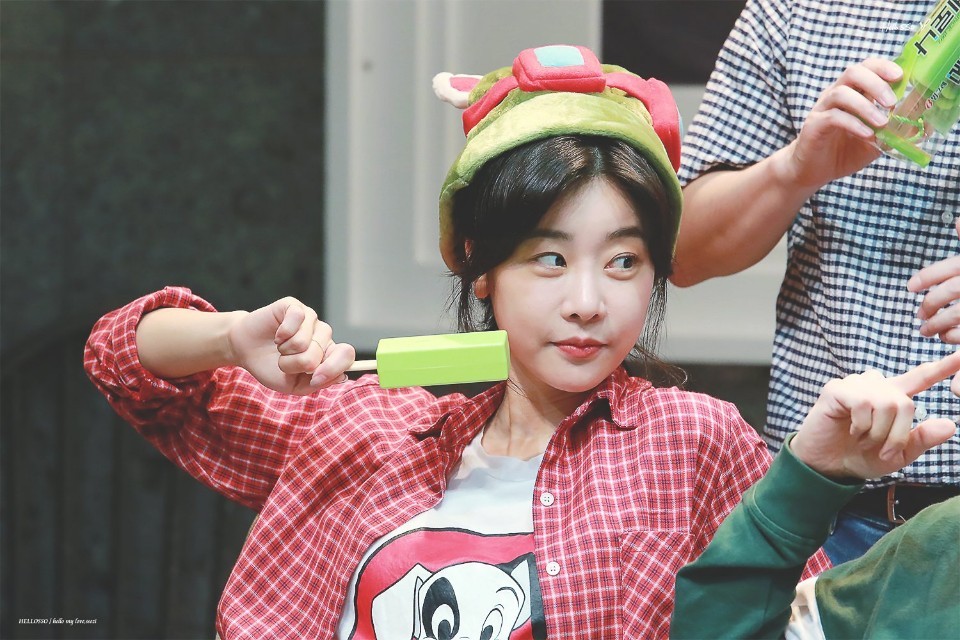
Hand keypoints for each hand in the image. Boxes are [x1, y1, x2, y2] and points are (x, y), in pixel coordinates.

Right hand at [228, 297, 355, 394]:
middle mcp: (323, 335)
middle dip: (294, 365)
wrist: (245, 352)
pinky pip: (296, 319)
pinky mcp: (295, 306)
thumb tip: (342, 375)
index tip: (314, 378)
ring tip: (279, 349)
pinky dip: (281, 334)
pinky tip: (277, 336)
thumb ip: (319, 382)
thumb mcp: (294, 386)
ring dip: (285, 352)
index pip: (346, 355)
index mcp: (328, 354)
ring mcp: (310, 319)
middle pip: (318, 354)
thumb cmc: (271, 368)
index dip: (333, 367)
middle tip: (283, 362)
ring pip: (304, 341)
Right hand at [780, 58, 901, 189]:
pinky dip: (852, 124)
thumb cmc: (844, 151)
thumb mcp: (877, 140)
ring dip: (865, 106)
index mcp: (852, 92)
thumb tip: (924, 126)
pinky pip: (832, 117)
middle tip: (891, 102)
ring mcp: (822, 109)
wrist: (814, 170)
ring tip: (881, 123)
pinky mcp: (814, 126)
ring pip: (841, 93)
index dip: (883, 67)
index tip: (900, 76)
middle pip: (853, 72)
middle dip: (875, 83)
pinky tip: (866, 134)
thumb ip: (895, 131)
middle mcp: (835, 95)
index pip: (866, 67)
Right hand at [792, 351, 959, 480]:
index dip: (942, 367)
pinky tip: (849, 429)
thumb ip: (922, 439)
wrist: (828, 466)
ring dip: (877, 432)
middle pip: (904, 403)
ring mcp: (855, 385)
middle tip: (880, 450)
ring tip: (862, 439)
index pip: (920, 378)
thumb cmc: (861, 456)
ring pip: (886, 403)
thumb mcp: (898, 454)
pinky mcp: (836, 389)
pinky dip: (860, 424)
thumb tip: (950, 424)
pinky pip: (863, 403)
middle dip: (895, 435)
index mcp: (893, 398)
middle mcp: (876, 386)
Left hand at [909, 219, 959, 343]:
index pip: (952, 267)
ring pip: (957, 314)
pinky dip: (953, 336)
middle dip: (930, 303)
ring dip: (937, 324)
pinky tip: (945, 337)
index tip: (909, 287)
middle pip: (952, 290)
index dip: (928, 276)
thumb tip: (958, 221)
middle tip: (918, 315)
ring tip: (925, 330)